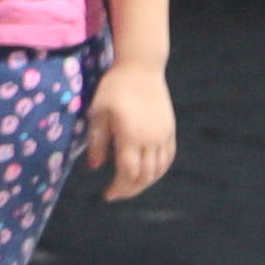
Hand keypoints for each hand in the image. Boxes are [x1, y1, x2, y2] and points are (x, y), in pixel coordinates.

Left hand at [87, 64, 177, 198]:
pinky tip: (149, 174)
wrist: (141, 69)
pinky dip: (159, 171)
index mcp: (131, 137)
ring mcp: (163, 136)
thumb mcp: (98, 113)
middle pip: (144, 176)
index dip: (117, 188)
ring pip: (158, 170)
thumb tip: (94, 168)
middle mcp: (151, 140)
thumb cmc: (113, 89)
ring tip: (129, 186)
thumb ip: (97, 142)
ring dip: (144, 183)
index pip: (127, 173)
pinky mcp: (170, 131)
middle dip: (129, 189)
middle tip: (116, 194)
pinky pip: (168, 158)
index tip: (106, 195)